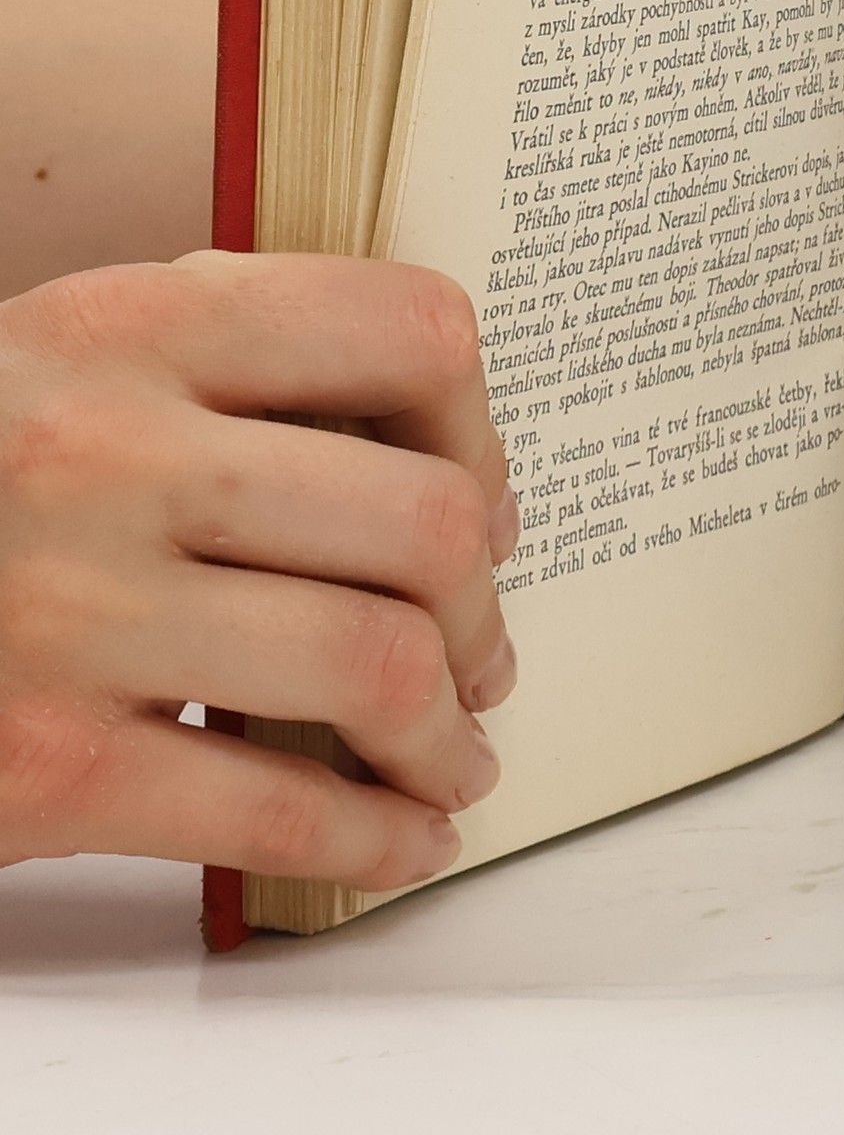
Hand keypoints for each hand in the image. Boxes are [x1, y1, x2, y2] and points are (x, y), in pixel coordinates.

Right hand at [0, 252, 517, 887]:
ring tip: (453, 748)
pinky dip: (377, 837)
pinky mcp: (39, 765)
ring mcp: (71, 610)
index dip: (481, 430)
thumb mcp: (69, 362)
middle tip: (482, 651)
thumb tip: (435, 452)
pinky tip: (406, 838)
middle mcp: (108, 450)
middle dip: (482, 609)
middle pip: (422, 520)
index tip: (482, 500)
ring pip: (376, 663)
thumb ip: (234, 366)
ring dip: (448, 729)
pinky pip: (274, 808)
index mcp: (131, 323)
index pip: (410, 333)